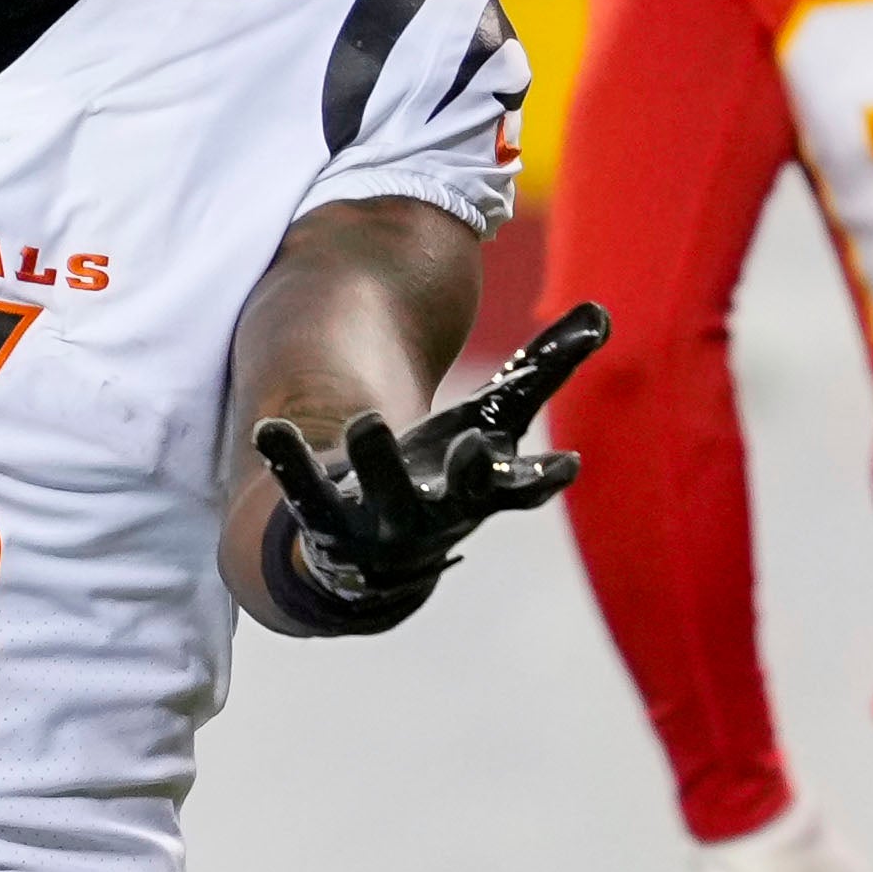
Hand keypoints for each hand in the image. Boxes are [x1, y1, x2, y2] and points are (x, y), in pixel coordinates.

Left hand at [251, 300, 608, 624]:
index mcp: (482, 490)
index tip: (567, 466)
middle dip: (466, 475)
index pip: (522, 490)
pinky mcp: (324, 521)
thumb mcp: (495, 422)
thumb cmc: (448, 471)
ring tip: (367, 422)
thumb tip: (602, 314)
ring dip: (375, 462)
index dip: (544, 480)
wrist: (375, 557)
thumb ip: (543, 372)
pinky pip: (304, 494)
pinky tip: (270, 431)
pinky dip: (290, 463)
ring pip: (379, 497)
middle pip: (455, 495)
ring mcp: (379, 523)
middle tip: (474, 449)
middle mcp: (436, 512)